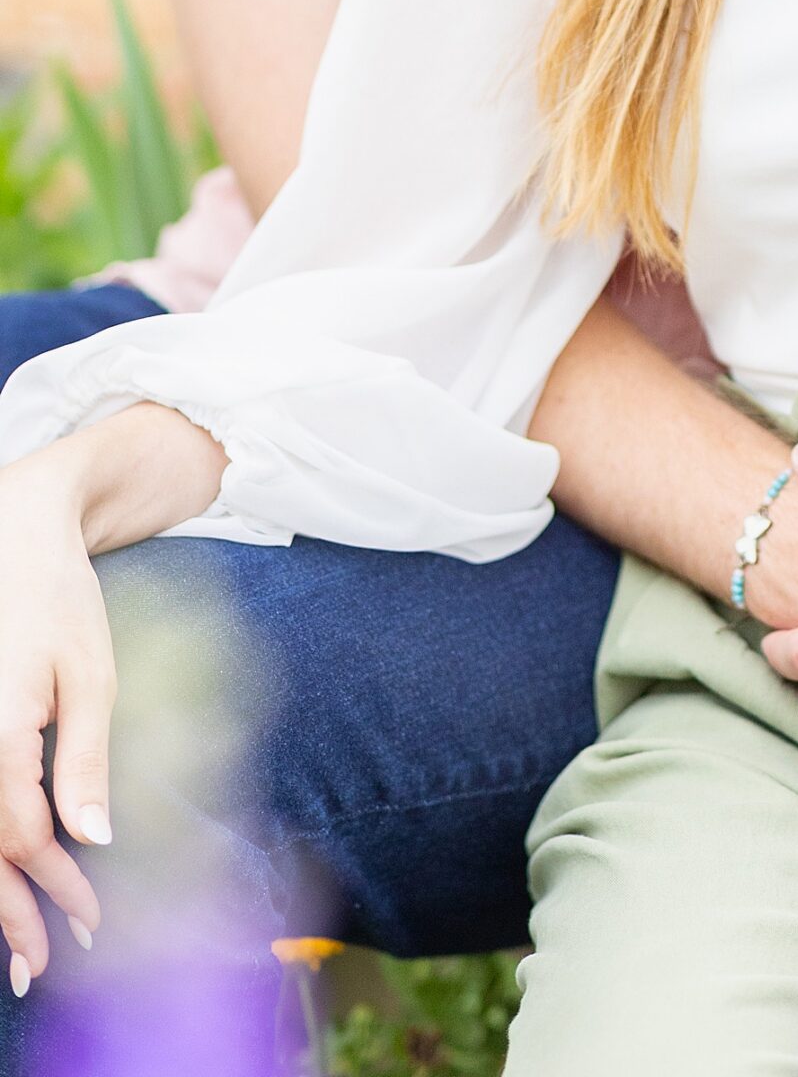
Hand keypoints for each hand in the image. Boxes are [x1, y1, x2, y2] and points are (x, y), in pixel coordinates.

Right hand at [0, 453, 111, 991]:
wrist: (13, 531)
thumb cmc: (56, 597)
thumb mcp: (88, 674)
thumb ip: (83, 760)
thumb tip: (91, 840)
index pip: (20, 840)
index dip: (53, 890)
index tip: (89, 925)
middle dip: (11, 915)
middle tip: (44, 966)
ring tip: (20, 945)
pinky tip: (3, 874)